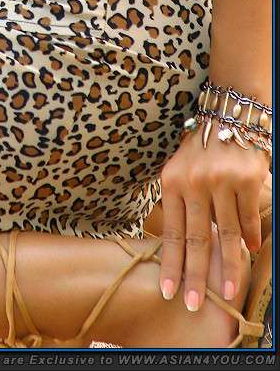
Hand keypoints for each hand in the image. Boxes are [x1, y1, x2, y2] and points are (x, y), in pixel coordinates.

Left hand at [157, 125, 269, 310]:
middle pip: (197, 239)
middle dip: (196, 276)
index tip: (169, 291)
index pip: (171, 232)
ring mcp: (221, 181)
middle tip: (195, 304)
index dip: (171, 264)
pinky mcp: (246, 179)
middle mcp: (194, 183)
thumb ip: (178, 203)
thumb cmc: (199, 149)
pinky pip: (247, 217)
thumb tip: (179, 247)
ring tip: (229, 291)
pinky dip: (249, 237)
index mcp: (172, 182)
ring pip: (227, 234)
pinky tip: (249, 251)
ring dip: (229, 267)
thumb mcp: (177, 170)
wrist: (227, 114)